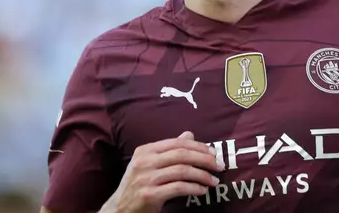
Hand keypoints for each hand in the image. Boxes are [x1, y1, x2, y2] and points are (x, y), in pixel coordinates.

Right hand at [102, 131, 222, 212]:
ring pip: (182, 171)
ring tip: (213, 181)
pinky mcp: (150, 195)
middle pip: (182, 154)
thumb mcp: (149, 164)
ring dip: (202, 176)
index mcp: (145, 150)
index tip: (213, 152)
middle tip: (219, 165)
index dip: (198, 146)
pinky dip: (194, 188)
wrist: (119, 209)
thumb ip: (169, 150)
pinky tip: (202, 190)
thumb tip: (189, 134)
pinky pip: (178, 188)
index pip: (177, 143)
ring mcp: (146, 178)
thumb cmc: (137, 185)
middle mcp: (144, 161)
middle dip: (204, 159)